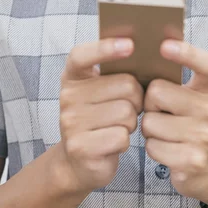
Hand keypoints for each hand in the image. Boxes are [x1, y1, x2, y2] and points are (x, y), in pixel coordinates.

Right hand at [58, 29, 143, 194]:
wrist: (78, 162)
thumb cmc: (99, 118)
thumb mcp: (101, 91)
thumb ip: (114, 71)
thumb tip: (139, 50)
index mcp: (73, 77)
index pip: (82, 55)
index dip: (105, 47)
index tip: (130, 45)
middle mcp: (68, 96)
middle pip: (125, 85)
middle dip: (136, 99)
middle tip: (127, 108)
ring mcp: (71, 122)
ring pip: (127, 112)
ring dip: (131, 122)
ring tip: (118, 126)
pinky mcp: (81, 147)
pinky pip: (122, 136)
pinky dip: (125, 141)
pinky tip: (113, 143)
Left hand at [141, 32, 207, 206]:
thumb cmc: (193, 125)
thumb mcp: (193, 99)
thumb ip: (175, 80)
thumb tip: (143, 57)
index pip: (205, 63)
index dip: (185, 52)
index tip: (164, 45)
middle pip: (156, 92)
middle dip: (150, 104)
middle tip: (162, 113)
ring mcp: (205, 135)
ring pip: (150, 122)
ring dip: (150, 130)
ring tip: (166, 134)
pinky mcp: (193, 160)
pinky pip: (152, 147)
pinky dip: (153, 149)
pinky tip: (168, 150)